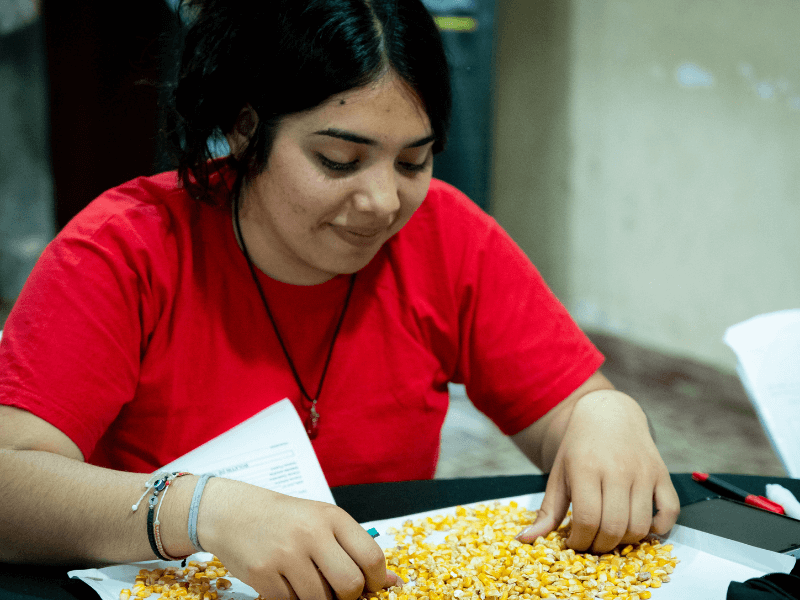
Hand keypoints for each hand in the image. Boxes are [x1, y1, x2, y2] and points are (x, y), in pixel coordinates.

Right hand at [198, 479, 399, 599]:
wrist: (233, 512)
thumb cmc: (286, 518)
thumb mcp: (323, 521)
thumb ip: (356, 549)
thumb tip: (394, 582)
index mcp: (332, 517)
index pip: (371, 557)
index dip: (377, 580)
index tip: (370, 586)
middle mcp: (311, 533)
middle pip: (350, 585)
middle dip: (349, 596)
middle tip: (338, 590)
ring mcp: (286, 554)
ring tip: (309, 582)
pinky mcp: (263, 574)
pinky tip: (287, 582)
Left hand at [516, 390, 679, 553]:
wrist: (607, 414)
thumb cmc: (579, 448)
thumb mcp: (558, 475)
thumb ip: (547, 511)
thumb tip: (526, 540)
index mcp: (586, 468)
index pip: (588, 520)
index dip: (580, 541)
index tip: (574, 543)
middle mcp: (617, 470)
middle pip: (615, 528)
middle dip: (601, 546)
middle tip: (592, 544)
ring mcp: (643, 472)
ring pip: (641, 526)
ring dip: (626, 542)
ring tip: (611, 535)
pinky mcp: (662, 473)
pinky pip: (670, 511)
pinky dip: (660, 528)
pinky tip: (642, 526)